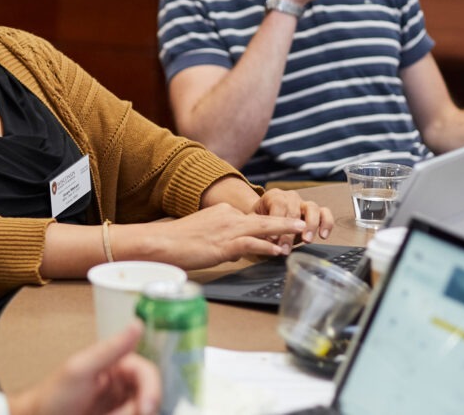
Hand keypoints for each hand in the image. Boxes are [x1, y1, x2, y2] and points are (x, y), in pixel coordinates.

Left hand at [7, 322, 159, 414]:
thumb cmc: (53, 396)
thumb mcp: (81, 369)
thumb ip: (111, 349)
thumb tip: (137, 325)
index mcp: (116, 364)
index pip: (147, 373)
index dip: (151, 389)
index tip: (146, 407)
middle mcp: (121, 384)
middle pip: (149, 395)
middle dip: (142, 407)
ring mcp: (119, 405)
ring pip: (142, 410)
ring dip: (129, 414)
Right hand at [147, 203, 308, 269]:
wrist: (162, 242)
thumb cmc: (177, 241)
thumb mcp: (203, 234)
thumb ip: (221, 239)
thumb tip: (234, 251)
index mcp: (221, 211)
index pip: (249, 219)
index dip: (265, 227)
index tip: (278, 232)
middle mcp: (227, 216)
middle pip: (262, 218)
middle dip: (284, 220)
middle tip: (301, 222)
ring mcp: (227, 229)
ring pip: (262, 227)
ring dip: (283, 230)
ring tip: (299, 232)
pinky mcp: (224, 244)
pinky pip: (251, 243)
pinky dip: (266, 246)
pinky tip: (277, 251)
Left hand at [250, 189, 333, 251]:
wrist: (267, 218)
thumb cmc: (260, 221)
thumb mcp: (253, 223)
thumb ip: (257, 230)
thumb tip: (262, 243)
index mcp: (273, 196)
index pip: (278, 205)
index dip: (276, 224)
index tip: (273, 241)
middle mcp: (290, 197)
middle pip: (294, 210)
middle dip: (290, 232)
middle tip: (286, 249)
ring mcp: (304, 203)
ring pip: (312, 208)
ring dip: (311, 225)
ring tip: (306, 240)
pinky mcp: (316, 211)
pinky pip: (325, 213)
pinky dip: (327, 223)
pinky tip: (323, 236)